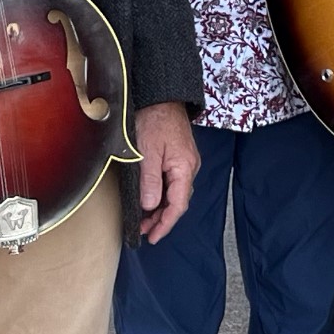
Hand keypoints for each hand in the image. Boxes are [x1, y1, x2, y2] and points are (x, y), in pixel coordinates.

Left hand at [132, 101, 198, 241]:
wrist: (162, 96)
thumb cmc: (154, 120)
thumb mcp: (147, 152)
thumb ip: (150, 181)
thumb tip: (150, 206)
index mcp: (184, 168)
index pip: (178, 205)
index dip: (165, 224)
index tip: (152, 237)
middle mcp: (190, 167)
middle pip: (178, 201)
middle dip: (161, 219)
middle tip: (144, 230)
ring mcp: (186, 161)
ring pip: (176, 193)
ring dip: (161, 208)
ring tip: (145, 219)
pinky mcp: (180, 156)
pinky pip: (173, 182)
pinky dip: (162, 194)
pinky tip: (152, 198)